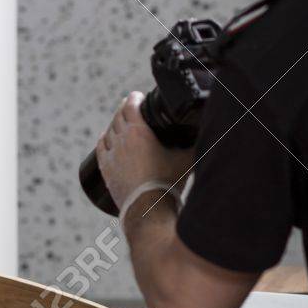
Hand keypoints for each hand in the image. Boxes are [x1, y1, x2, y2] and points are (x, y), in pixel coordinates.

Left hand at [96, 92, 194, 211]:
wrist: (149, 211)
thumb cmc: (168, 184)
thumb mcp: (186, 158)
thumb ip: (194, 142)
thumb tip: (207, 130)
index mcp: (138, 131)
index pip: (131, 104)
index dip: (135, 97)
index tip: (139, 96)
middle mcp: (121, 140)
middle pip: (118, 116)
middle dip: (125, 108)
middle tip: (132, 106)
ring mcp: (111, 156)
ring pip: (108, 131)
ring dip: (115, 123)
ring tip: (121, 122)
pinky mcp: (106, 170)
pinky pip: (100, 148)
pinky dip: (103, 139)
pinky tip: (106, 137)